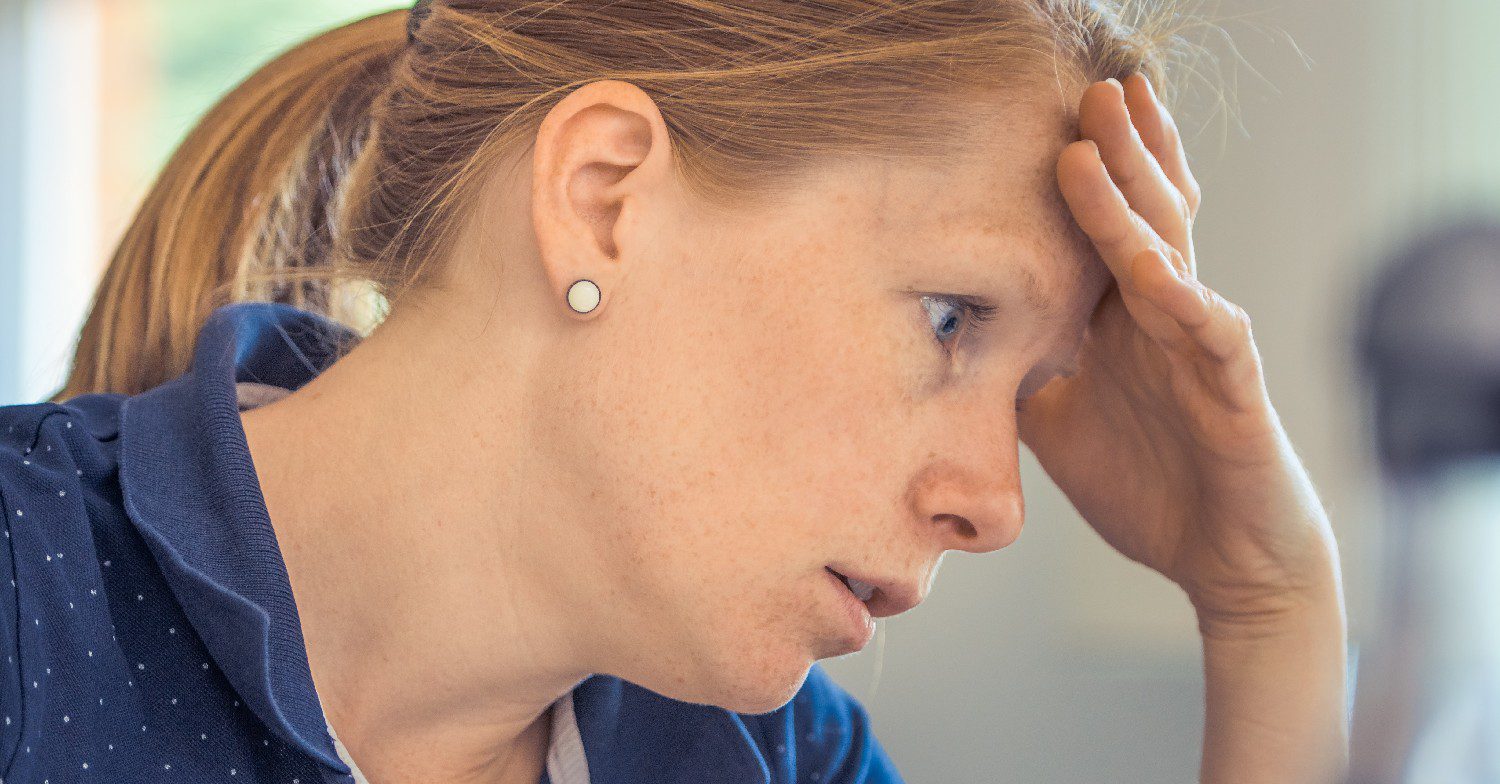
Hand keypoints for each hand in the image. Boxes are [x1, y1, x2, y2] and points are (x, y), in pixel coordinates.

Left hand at [1017, 74, 1340, 627]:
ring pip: (1170, 258)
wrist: (1224, 560)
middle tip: (1088, 89)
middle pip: (1143, 218)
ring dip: (1133, 202)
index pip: (1107, 229)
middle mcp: (1166, 319)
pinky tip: (1155, 271)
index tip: (1052, 116)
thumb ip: (1018, 374)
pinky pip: (1214, 338)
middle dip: (1115, 152)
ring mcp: (1203, 349)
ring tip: (1099, 144)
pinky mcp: (1236, 394)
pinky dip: (1186, 302)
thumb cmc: (1149, 483)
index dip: (1090, 173)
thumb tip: (948, 345)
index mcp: (1126, 320)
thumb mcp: (1057, 423)